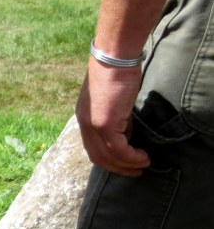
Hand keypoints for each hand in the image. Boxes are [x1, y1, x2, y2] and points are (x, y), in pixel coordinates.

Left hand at [76, 58, 149, 176]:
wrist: (113, 57)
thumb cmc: (117, 72)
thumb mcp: (115, 101)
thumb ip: (118, 119)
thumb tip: (127, 134)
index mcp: (84, 119)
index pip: (93, 147)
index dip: (109, 159)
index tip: (125, 163)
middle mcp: (84, 125)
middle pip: (98, 157)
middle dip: (117, 168)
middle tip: (135, 171)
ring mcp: (93, 126)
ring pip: (108, 156)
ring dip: (127, 164)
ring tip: (143, 165)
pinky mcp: (104, 124)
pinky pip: (118, 149)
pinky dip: (131, 156)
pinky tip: (142, 156)